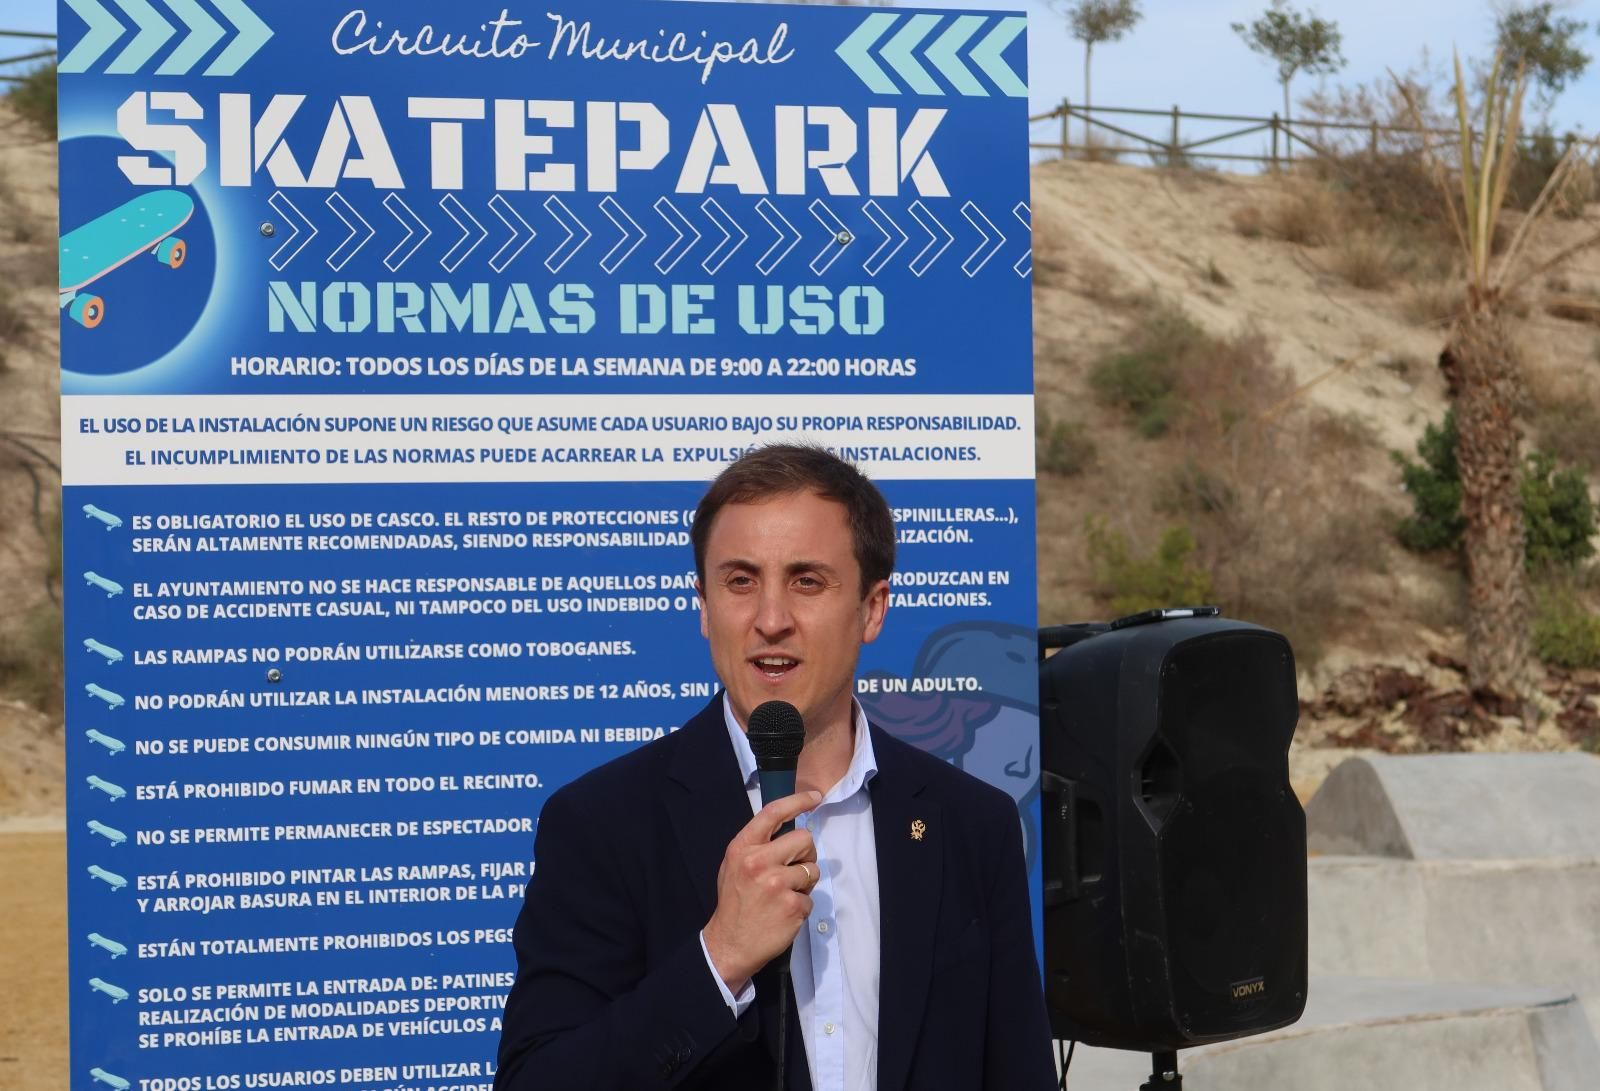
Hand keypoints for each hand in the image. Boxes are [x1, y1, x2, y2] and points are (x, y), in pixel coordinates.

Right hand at [702, 790, 821, 991]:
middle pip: (804, 839)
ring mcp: (777, 884)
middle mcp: (759, 861)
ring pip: (812, 869)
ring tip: (784, 895)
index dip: (797, 801)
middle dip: (806, 853)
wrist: (729, 943)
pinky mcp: (792, 905)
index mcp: (743, 847)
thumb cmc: (734, 902)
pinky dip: (802, 906)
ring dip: (804, 883)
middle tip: (795, 868)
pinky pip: (811, 898)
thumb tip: (787, 828)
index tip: (814, 798)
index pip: (773, 812)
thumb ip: (757, 846)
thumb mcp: (734, 865)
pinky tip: (784, 913)